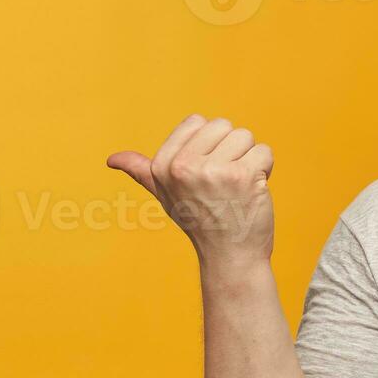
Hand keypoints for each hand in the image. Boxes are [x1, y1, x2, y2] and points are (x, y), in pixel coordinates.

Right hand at [107, 114, 274, 268]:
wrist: (229, 256)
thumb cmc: (199, 221)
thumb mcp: (164, 194)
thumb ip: (141, 171)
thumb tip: (111, 159)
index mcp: (163, 165)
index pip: (196, 121)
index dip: (208, 144)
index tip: (205, 174)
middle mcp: (183, 167)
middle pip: (223, 125)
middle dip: (231, 149)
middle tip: (224, 183)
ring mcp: (213, 171)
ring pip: (245, 136)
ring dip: (249, 159)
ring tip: (239, 187)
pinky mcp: (242, 175)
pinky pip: (264, 151)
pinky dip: (266, 170)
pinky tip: (253, 191)